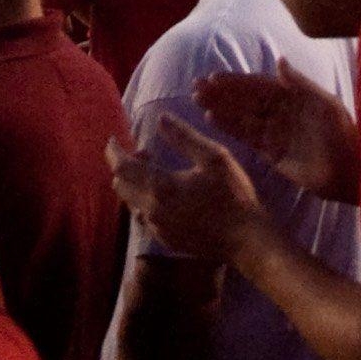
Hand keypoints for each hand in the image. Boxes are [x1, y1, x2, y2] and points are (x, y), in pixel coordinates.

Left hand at [112, 115, 271, 267]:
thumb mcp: (215, 158)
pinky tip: (166, 197)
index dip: (113, 151)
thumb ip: (184, 137)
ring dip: (135, 184)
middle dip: (126, 166)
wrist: (247, 241)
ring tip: (157, 173)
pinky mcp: (166, 241)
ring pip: (130, 203)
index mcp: (160, 187)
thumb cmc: (234, 196)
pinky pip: (144, 218)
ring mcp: (158, 229)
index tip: (113, 140)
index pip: (121, 167)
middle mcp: (152, 210)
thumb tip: (161, 118)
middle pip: (120, 185)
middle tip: (146, 154)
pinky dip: (145, 202)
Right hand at [190, 68, 358, 205]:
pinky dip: (229, 128)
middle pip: (245, 100)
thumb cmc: (344, 134)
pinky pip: (246, 137)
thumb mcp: (326, 104)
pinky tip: (212, 120)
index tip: (213, 77)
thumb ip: (301, 83)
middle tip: (196, 87)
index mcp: (293, 97)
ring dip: (219, 108)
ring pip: (241, 118)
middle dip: (221, 93)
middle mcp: (280, 113)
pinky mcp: (272, 153)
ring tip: (197, 101)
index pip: (258, 85)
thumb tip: (279, 60)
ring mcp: (275, 133)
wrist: (353, 171)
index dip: (236, 81)